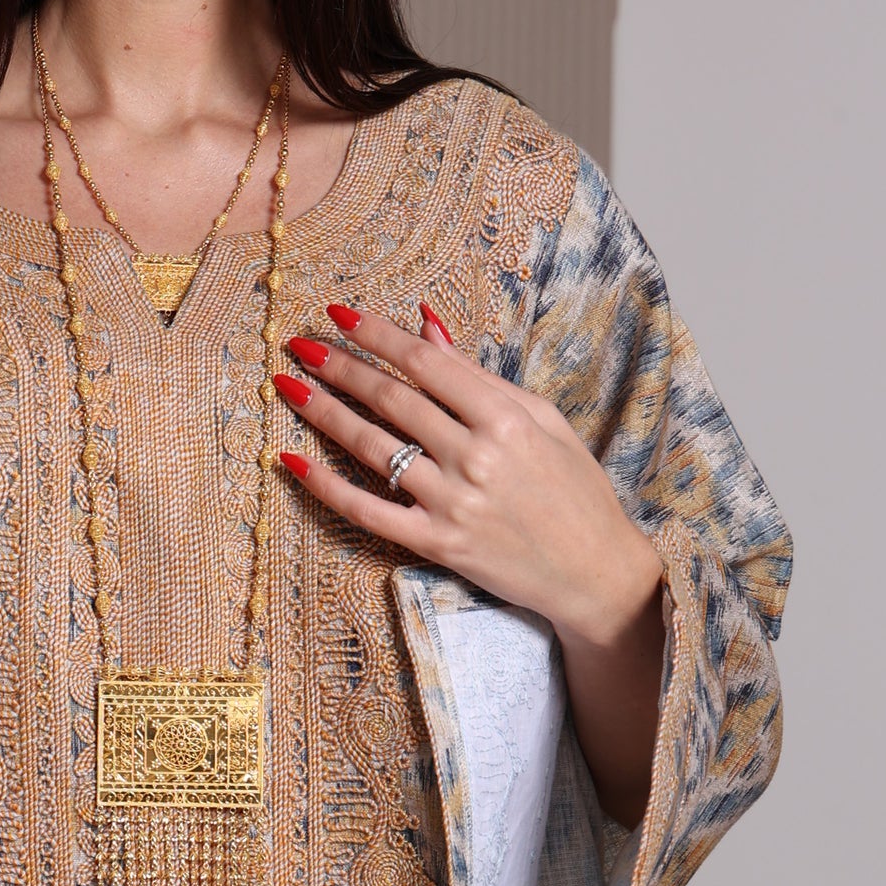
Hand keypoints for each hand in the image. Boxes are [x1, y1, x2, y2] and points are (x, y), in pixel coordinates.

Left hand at [272, 301, 666, 825]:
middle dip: (340, 366)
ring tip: (288, 384)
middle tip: (300, 342)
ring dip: (324, 412)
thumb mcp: (541, 420)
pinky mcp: (436, 543)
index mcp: (507, 418)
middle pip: (393, 400)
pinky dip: (326, 486)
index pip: (427, 364)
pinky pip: (367, 511)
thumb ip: (479, 376)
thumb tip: (427, 327)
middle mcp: (477, 457)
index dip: (378, 336)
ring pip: (373, 447)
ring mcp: (453, 503)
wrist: (596, 571)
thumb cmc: (574, 489)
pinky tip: (290, 460)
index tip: (339, 314)